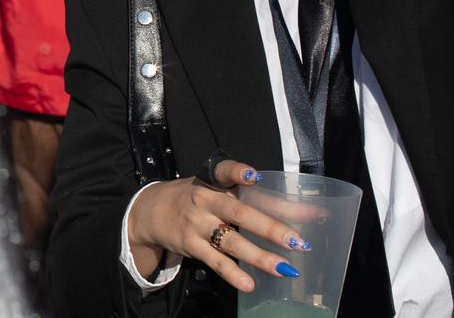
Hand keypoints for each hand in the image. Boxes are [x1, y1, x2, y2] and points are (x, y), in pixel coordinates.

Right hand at [125, 157, 309, 293]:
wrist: (150, 211)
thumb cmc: (195, 199)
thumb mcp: (215, 190)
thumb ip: (253, 199)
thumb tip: (304, 211)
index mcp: (212, 181)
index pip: (224, 172)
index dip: (238, 172)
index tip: (254, 177)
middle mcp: (204, 200)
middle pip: (238, 213)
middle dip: (269, 227)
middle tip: (297, 241)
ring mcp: (196, 224)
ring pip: (231, 241)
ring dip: (260, 256)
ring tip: (285, 269)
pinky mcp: (190, 245)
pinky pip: (215, 261)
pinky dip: (232, 273)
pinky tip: (249, 283)